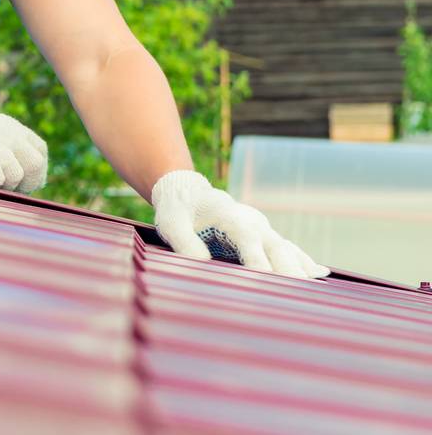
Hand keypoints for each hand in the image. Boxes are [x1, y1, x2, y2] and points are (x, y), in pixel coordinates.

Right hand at [0, 111, 47, 192]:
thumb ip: (6, 145)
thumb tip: (28, 172)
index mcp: (7, 124)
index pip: (39, 149)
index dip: (37, 168)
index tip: (27, 180)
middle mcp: (6, 133)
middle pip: (36, 164)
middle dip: (28, 182)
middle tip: (14, 190)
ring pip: (17, 177)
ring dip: (4, 186)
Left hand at [151, 170, 328, 278]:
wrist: (185, 191)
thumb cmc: (178, 209)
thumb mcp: (172, 224)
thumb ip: (185, 243)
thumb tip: (202, 265)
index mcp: (233, 219)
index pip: (252, 245)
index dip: (261, 267)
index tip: (269, 289)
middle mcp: (254, 223)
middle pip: (279, 251)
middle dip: (289, 274)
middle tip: (300, 300)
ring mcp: (262, 229)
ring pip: (288, 250)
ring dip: (301, 271)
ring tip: (314, 293)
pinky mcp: (264, 235)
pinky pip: (288, 248)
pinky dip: (303, 260)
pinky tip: (320, 274)